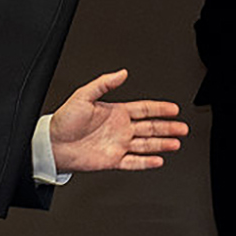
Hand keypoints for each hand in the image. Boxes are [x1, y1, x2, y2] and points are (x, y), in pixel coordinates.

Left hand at [49, 70, 187, 173]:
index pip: (144, 109)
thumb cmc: (64, 120)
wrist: (53, 144)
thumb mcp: (83, 95)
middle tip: (182, 128)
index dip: (160, 109)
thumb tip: (122, 73)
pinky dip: (146, 162)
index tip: (174, 109)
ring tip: (176, 143)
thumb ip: (104, 83)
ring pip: (146, 144)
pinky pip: (133, 162)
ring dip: (162, 144)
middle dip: (168, 127)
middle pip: (150, 127)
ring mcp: (118, 145)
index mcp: (116, 112)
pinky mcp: (113, 160)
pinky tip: (158, 160)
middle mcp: (120, 129)